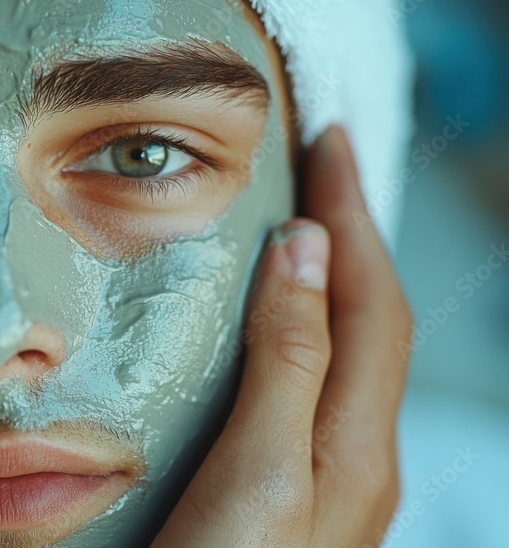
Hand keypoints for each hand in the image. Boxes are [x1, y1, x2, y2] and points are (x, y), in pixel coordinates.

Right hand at [152, 126, 412, 546]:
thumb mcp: (260, 472)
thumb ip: (290, 366)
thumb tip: (308, 251)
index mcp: (355, 442)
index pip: (369, 299)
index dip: (352, 216)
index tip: (328, 141)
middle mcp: (356, 455)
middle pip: (372, 319)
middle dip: (351, 234)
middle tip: (319, 165)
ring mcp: (329, 477)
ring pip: (346, 351)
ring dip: (332, 277)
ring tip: (301, 227)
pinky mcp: (293, 491)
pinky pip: (315, 384)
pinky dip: (303, 329)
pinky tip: (272, 328)